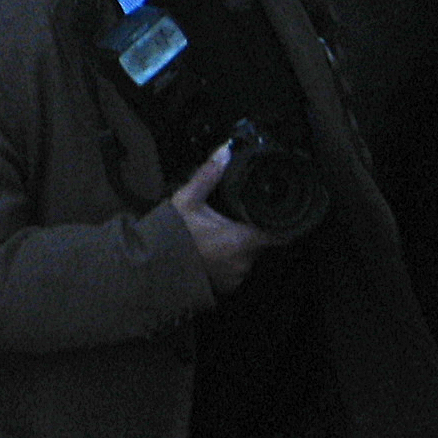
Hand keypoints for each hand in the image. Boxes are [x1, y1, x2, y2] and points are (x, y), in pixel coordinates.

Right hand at [170, 144, 273, 297]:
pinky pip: (235, 269)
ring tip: (221, 232)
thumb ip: (208, 175)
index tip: (283, 212)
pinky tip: (213, 250)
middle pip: (260, 241)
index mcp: (242, 240)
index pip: (277, 234)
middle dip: (250, 228)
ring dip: (239, 245)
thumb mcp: (188, 200)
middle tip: (234, 215)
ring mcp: (236, 278)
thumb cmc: (173, 234)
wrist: (154, 269)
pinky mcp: (226, 287)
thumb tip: (225, 149)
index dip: (283, 223)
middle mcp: (245, 262)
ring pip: (247, 255)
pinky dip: (229, 259)